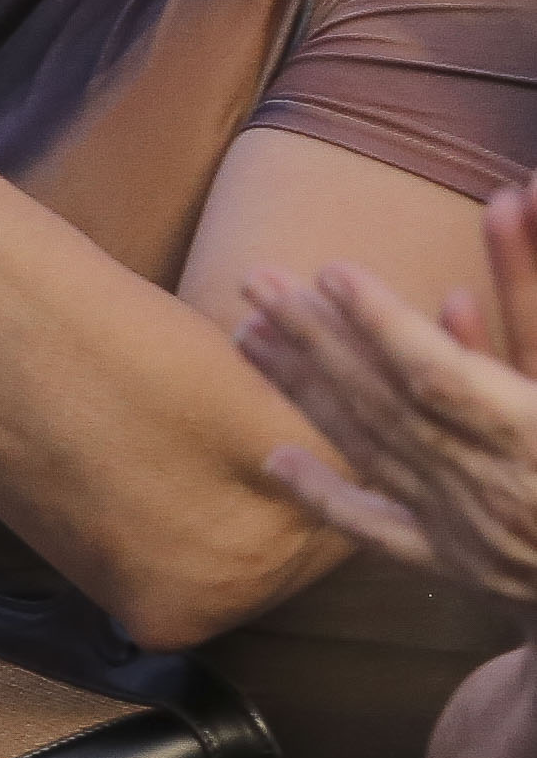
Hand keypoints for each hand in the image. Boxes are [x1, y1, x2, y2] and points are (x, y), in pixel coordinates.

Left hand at [241, 179, 536, 638]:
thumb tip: (511, 192)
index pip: (441, 378)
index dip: (385, 323)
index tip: (333, 269)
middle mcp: (497, 491)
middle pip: (388, 407)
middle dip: (318, 338)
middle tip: (256, 277)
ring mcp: (472, 534)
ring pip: (374, 452)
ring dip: (309, 391)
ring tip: (248, 330)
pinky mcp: (462, 565)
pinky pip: (384, 533)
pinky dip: (328, 497)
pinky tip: (277, 461)